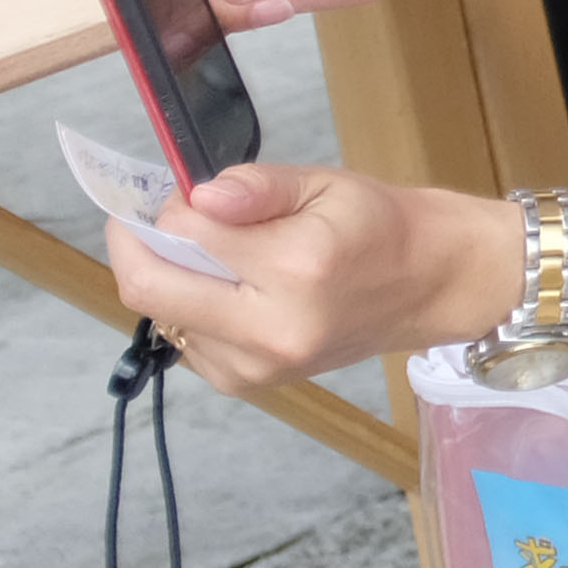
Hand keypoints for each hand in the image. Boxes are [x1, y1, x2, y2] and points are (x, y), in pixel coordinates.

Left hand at [103, 159, 501, 393]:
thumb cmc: (383, 225)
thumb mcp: (328, 184)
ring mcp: (255, 367)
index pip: (186, 236)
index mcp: (296, 269)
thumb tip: (197, 197)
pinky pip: (185, 339)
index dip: (166, 206)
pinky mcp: (246, 383)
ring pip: (163, 315)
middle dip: (135, 245)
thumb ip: (258, 187)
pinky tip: (229, 287)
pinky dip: (191, 305)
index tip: (177, 190)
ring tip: (209, 251)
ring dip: (168, 276)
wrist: (432, 286)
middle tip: (145, 216)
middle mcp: (269, 330)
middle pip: (151, 291)